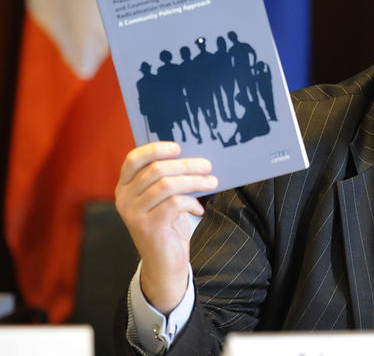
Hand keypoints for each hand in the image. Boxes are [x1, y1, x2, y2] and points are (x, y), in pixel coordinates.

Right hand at [115, 142, 217, 313]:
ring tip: (212, 182)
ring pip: (166, 185)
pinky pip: (174, 204)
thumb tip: (193, 156)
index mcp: (125, 187)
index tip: (178, 147)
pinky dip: (191, 203)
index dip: (155, 149)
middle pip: (156, 170)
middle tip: (207, 165)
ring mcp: (133, 213)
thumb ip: (168, 178)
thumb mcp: (165, 199)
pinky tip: (199, 209)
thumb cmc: (168, 225)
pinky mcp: (147, 227)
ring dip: (194, 181)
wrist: (164, 262)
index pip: (133, 159)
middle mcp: (124, 198)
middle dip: (186, 165)